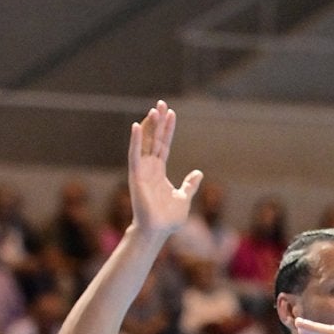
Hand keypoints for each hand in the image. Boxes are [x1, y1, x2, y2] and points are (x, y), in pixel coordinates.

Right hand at [128, 101, 202, 237]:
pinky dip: (135, 140)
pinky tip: (136, 125)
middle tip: (162, 103)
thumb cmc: (168, 218)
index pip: (164, 144)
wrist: (158, 230)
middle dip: (158, 121)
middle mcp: (149, 167)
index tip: (171, 113)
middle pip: (154, 139)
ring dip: (149, 126)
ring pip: (145, 142)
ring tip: (154, 109)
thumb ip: (189, 185)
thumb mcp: (184, 198)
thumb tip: (199, 173)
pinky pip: (134, 154)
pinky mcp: (136, 175)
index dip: (168, 129)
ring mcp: (142, 170)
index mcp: (160, 171)